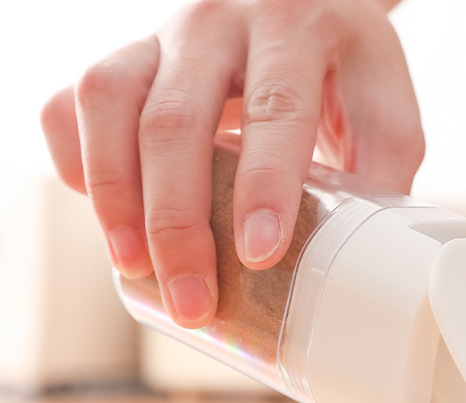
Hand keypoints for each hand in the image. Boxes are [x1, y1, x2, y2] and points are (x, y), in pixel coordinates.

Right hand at [41, 0, 423, 327]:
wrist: (308, 9)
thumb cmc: (347, 74)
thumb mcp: (386, 114)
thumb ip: (383, 177)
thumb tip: (369, 264)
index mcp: (298, 28)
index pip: (274, 109)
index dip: (263, 186)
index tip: (257, 258)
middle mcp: (221, 20)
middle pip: (177, 120)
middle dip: (178, 225)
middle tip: (193, 302)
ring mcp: (162, 35)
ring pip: (109, 102)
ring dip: (115, 196)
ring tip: (135, 269)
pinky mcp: (128, 58)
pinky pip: (72, 99)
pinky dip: (76, 158)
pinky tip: (100, 212)